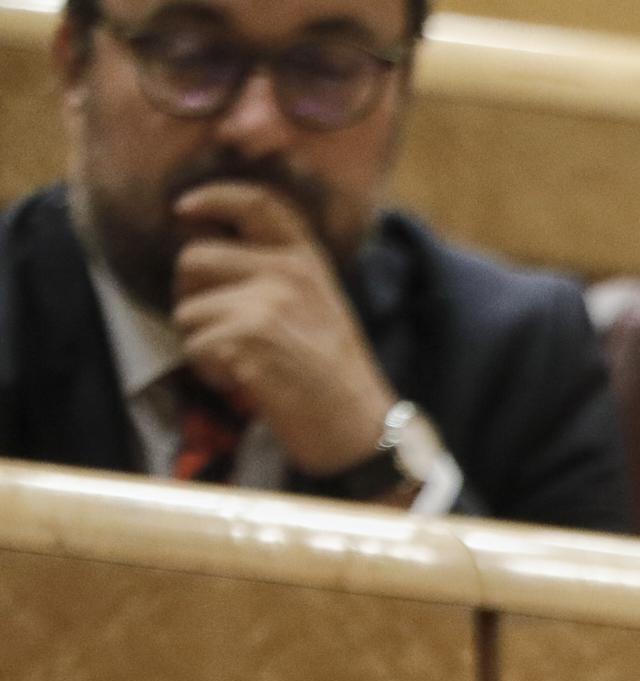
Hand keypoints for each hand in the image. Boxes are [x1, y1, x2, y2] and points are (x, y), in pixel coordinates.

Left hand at [169, 181, 395, 477]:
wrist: (360, 428)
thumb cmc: (337, 376)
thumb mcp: (321, 305)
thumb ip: (278, 274)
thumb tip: (206, 252)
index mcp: (306, 260)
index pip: (255, 203)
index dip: (212, 198)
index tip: (184, 209)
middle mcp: (286, 272)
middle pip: (194, 259)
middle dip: (191, 295)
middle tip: (219, 327)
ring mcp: (265, 303)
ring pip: (187, 309)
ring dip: (201, 341)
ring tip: (241, 362)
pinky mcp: (245, 338)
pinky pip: (194, 345)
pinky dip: (209, 370)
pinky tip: (242, 382)